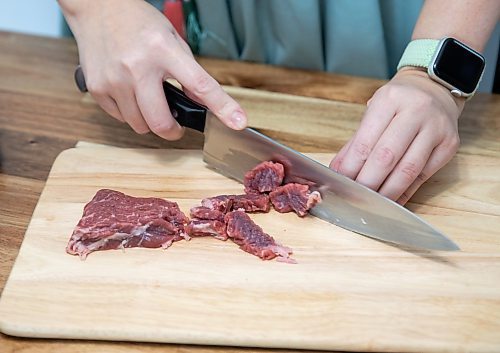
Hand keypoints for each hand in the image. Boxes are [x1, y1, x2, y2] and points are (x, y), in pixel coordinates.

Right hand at [59, 0, 246, 138]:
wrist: (97, 9)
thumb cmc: (138, 23)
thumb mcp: (172, 40)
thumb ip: (189, 73)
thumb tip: (204, 104)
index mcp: (164, 50)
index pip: (201, 85)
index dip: (223, 107)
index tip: (238, 122)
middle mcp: (138, 66)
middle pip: (161, 121)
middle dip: (173, 130)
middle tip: (175, 125)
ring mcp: (115, 79)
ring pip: (140, 125)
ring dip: (149, 121)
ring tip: (149, 100)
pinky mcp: (98, 88)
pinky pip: (120, 118)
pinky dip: (130, 113)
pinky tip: (130, 93)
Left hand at [330, 67, 463, 204]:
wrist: (434, 89)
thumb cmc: (397, 104)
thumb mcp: (373, 113)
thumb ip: (355, 143)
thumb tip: (338, 171)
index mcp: (389, 100)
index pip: (365, 142)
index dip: (351, 168)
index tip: (341, 184)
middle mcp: (416, 111)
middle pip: (387, 157)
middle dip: (368, 183)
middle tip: (354, 198)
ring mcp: (436, 128)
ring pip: (408, 170)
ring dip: (387, 192)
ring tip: (372, 204)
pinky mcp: (450, 145)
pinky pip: (424, 176)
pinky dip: (406, 192)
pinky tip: (393, 202)